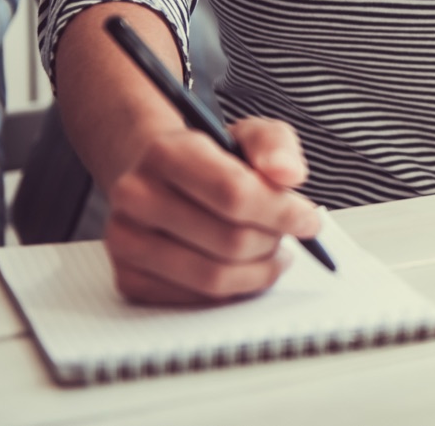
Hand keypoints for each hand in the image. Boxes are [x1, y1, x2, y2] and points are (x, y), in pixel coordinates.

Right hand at [102, 116, 322, 305]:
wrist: (160, 178)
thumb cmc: (211, 159)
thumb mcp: (249, 135)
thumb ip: (275, 145)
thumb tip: (289, 175)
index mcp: (165, 152)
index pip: (234, 194)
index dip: (281, 212)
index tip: (309, 219)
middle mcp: (136, 196)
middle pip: (229, 240)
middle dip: (272, 241)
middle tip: (287, 234)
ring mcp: (125, 240)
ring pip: (213, 277)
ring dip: (257, 271)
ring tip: (272, 252)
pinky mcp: (127, 277)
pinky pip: (195, 300)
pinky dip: (232, 289)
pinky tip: (244, 269)